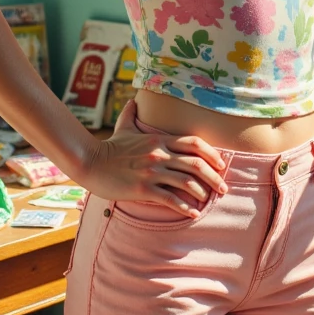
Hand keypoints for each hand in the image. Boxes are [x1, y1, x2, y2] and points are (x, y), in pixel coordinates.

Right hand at [84, 98, 228, 216]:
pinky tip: (192, 213)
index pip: (195, 143)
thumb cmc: (109, 147)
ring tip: (208, 200)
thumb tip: (133, 102)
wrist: (89, 162)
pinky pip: (169, 199)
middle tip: (223, 188)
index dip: (212, 154)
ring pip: (186, 182)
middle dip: (214, 177)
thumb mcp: (123, 127)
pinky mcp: (142, 188)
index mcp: (159, 139)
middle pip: (196, 164)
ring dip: (202, 192)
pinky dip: (184, 207)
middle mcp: (159, 154)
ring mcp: (151, 171)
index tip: (221, 165)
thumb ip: (131, 114)